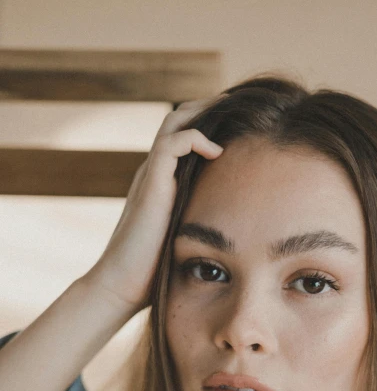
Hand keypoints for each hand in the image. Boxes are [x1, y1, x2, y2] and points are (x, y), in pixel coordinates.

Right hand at [88, 98, 223, 311]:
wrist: (123, 284)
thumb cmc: (154, 270)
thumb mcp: (186, 238)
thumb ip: (202, 224)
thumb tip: (235, 234)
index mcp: (162, 181)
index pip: (185, 136)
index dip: (210, 123)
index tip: (240, 124)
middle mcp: (155, 171)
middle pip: (180, 118)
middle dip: (210, 107)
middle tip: (240, 106)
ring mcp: (151, 174)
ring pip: (175, 122)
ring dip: (205, 112)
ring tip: (232, 112)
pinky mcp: (151, 183)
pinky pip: (172, 143)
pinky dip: (195, 138)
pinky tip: (217, 152)